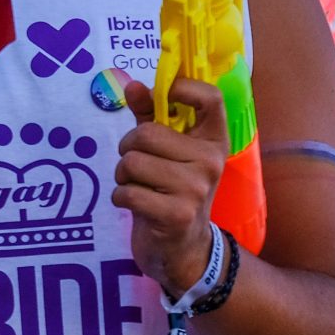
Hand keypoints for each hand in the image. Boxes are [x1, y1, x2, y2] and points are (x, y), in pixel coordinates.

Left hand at [111, 77, 228, 297]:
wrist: (184, 250)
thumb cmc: (171, 192)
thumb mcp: (167, 153)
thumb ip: (151, 117)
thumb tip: (132, 84)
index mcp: (213, 141)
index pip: (211, 98)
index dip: (183, 87)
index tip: (165, 97)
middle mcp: (210, 161)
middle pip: (146, 133)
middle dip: (128, 149)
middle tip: (137, 166)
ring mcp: (196, 188)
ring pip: (132, 162)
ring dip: (123, 176)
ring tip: (138, 187)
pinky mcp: (176, 213)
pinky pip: (127, 191)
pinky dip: (121, 197)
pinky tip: (135, 205)